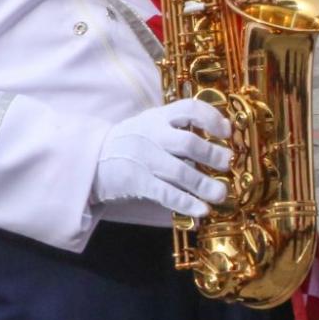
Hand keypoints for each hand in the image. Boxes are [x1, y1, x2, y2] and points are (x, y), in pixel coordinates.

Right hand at [92, 98, 232, 218]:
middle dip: (212, 155)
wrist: (92, 159)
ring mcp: (143, 158)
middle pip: (188, 142)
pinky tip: (202, 210)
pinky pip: (167, 193)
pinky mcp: (136, 181)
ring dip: (205, 185)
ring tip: (220, 193)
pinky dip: (187, 203)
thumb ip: (179, 127)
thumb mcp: (151, 125)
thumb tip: (224, 132)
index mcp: (158, 118)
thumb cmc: (132, 143)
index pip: (188, 109)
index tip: (227, 132)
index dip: (211, 118)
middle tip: (226, 164)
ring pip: (181, 172)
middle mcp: (151, 135)